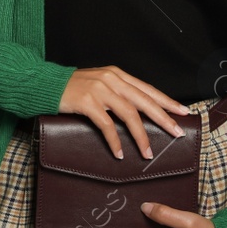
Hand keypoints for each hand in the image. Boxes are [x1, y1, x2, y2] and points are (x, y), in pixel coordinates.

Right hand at [58, 66, 193, 159]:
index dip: (166, 101)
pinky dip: (115, 140)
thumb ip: (117, 93)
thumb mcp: (98, 84)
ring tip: (148, 153)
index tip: (182, 112)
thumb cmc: (72, 88)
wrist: (44, 83)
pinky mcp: (86, 102)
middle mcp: (111, 79)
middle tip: (176, 133)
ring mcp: (99, 90)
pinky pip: (106, 125)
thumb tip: (138, 113)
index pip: (148, 89)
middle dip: (163, 118)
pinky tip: (120, 153)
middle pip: (144, 101)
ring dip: (141, 136)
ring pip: (129, 114)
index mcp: (117, 74)